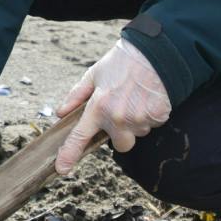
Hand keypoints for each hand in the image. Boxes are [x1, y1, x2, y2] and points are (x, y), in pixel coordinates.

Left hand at [54, 40, 170, 170]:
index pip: (80, 136)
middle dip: (121, 134)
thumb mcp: (94, 74)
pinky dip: (151, 115)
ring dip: (137, 122)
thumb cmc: (122, 62)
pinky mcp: (158, 117)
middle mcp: (118, 117)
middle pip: (120, 145)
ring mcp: (139, 119)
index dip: (69, 154)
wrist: (156, 52)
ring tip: (137, 98)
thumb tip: (61, 112)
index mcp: (98, 107)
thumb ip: (77, 96)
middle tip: (123, 111)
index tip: (62, 168)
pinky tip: (149, 98)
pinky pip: (153, 125)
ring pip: (138, 133)